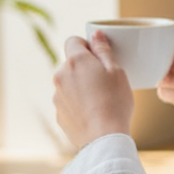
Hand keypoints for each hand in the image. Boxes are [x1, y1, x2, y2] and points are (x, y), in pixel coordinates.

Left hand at [53, 32, 134, 148]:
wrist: (105, 138)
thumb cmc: (115, 102)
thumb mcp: (116, 71)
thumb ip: (104, 50)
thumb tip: (96, 35)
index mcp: (76, 61)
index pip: (73, 41)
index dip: (87, 46)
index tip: (100, 57)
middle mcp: (60, 75)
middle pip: (71, 64)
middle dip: (85, 68)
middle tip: (105, 81)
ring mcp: (57, 96)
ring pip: (69, 84)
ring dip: (81, 87)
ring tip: (101, 101)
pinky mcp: (58, 114)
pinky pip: (68, 102)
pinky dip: (78, 104)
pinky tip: (94, 113)